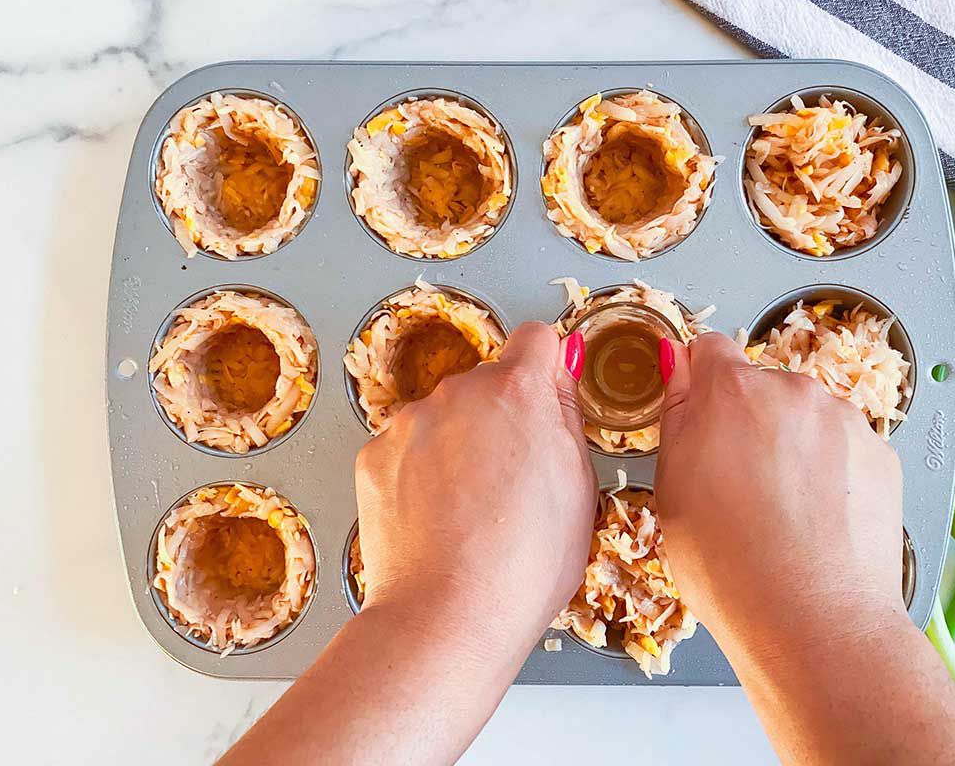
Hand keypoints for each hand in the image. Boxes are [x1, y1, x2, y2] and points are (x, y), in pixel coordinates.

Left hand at [221, 323, 594, 765]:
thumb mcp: (580, 488)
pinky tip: (436, 519)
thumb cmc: (524, 565)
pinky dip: (419, 472)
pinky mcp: (373, 456)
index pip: (537, 338)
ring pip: (444, 416)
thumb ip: (566, 417)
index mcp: (519, 392)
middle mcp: (459, 392)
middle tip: (512, 479)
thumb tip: (558, 376)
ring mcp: (410, 422)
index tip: (546, 399)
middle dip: (500, 416)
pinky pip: (406, 448)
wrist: (448, 616)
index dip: (546, 368)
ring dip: (457, 444)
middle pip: (487, 383)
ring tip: (470, 510)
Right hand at [654, 334, 954, 764]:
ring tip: (781, 513)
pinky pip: (844, 449)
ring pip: (806, 419)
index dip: (699, 383)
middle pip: (761, 387)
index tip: (697, 417)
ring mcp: (844, 421)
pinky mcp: (881, 455)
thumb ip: (678, 413)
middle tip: (735, 485)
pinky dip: (830, 474)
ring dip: (793, 447)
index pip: (709, 350)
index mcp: (731, 391)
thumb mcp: (671, 487)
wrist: (812, 619)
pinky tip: (816, 522)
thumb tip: (678, 362)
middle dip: (748, 422)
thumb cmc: (729, 564)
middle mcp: (793, 391)